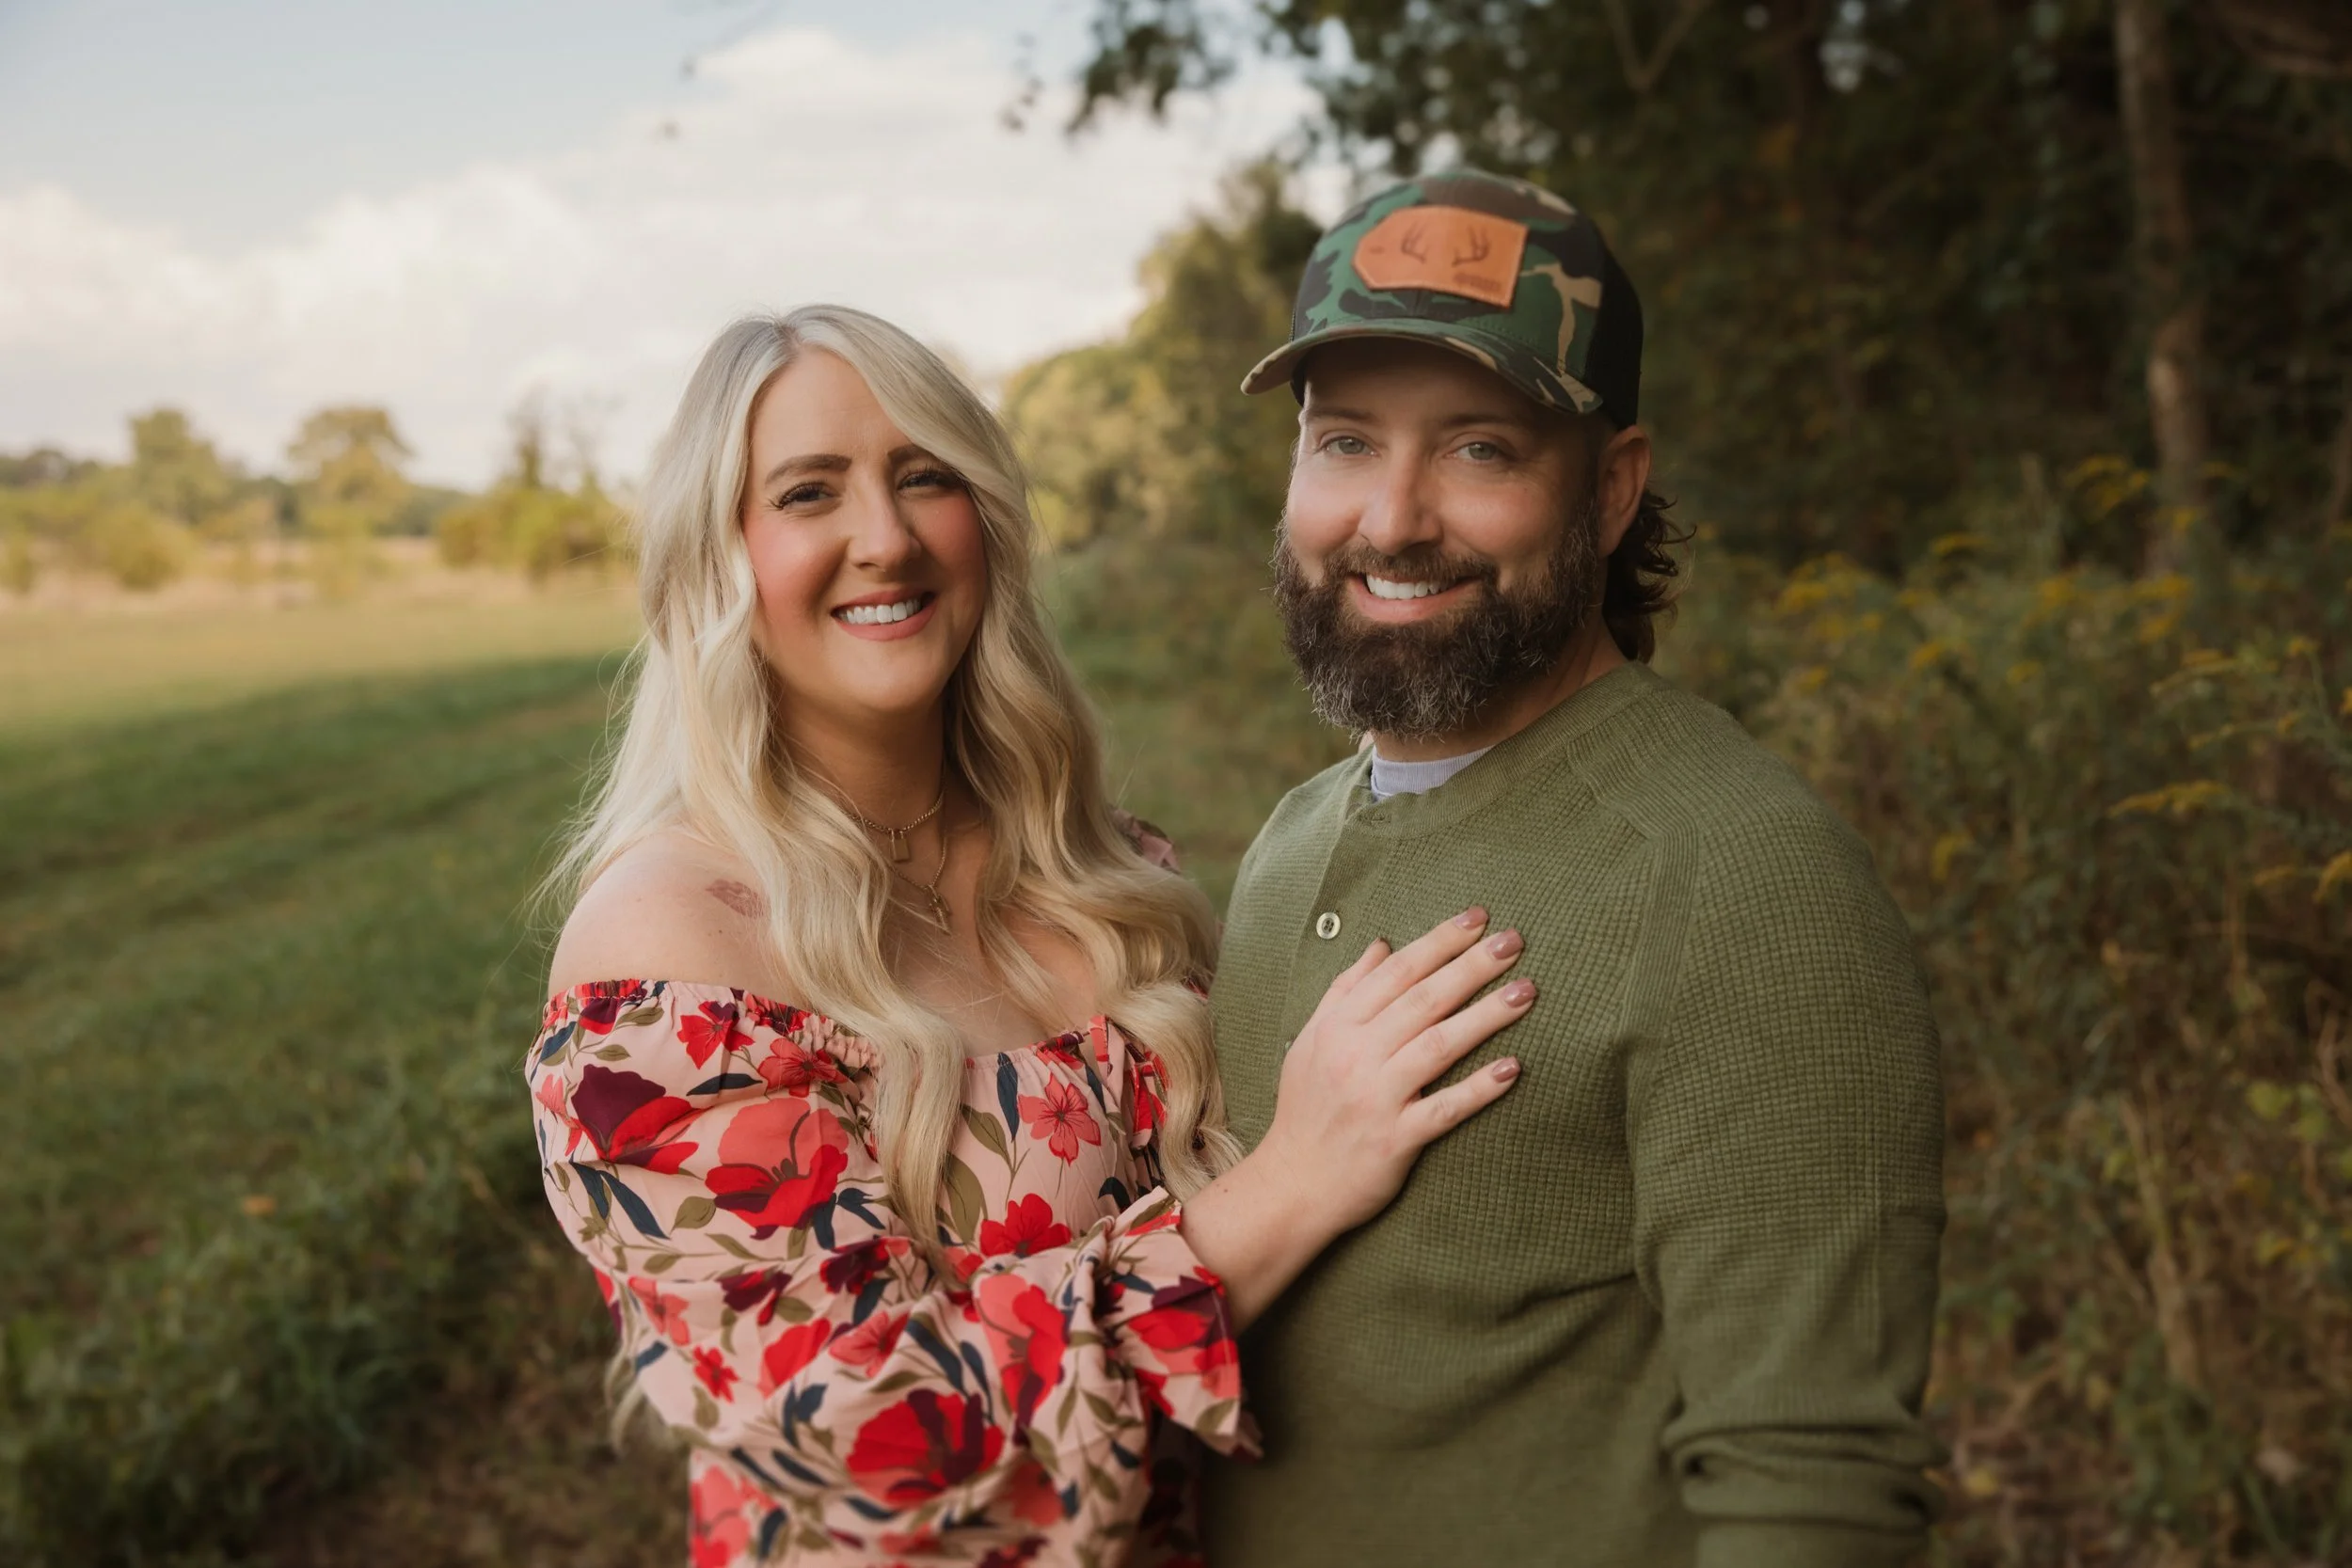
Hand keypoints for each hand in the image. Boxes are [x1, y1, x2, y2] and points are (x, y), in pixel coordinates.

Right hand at [1180, 907, 1531, 1327]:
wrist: (1293, 1183)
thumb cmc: (1307, 1108)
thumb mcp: (1312, 1040)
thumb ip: (1345, 990)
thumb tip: (1381, 944)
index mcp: (1338, 1026)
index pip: (1396, 972)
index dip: (1439, 942)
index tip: (1477, 918)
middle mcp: (1356, 1055)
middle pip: (1423, 1000)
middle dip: (1471, 966)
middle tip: (1514, 941)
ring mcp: (1377, 1097)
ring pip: (1439, 1046)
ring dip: (1486, 1016)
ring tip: (1526, 992)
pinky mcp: (1396, 1139)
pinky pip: (1444, 1109)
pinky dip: (1478, 1088)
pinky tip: (1513, 1069)